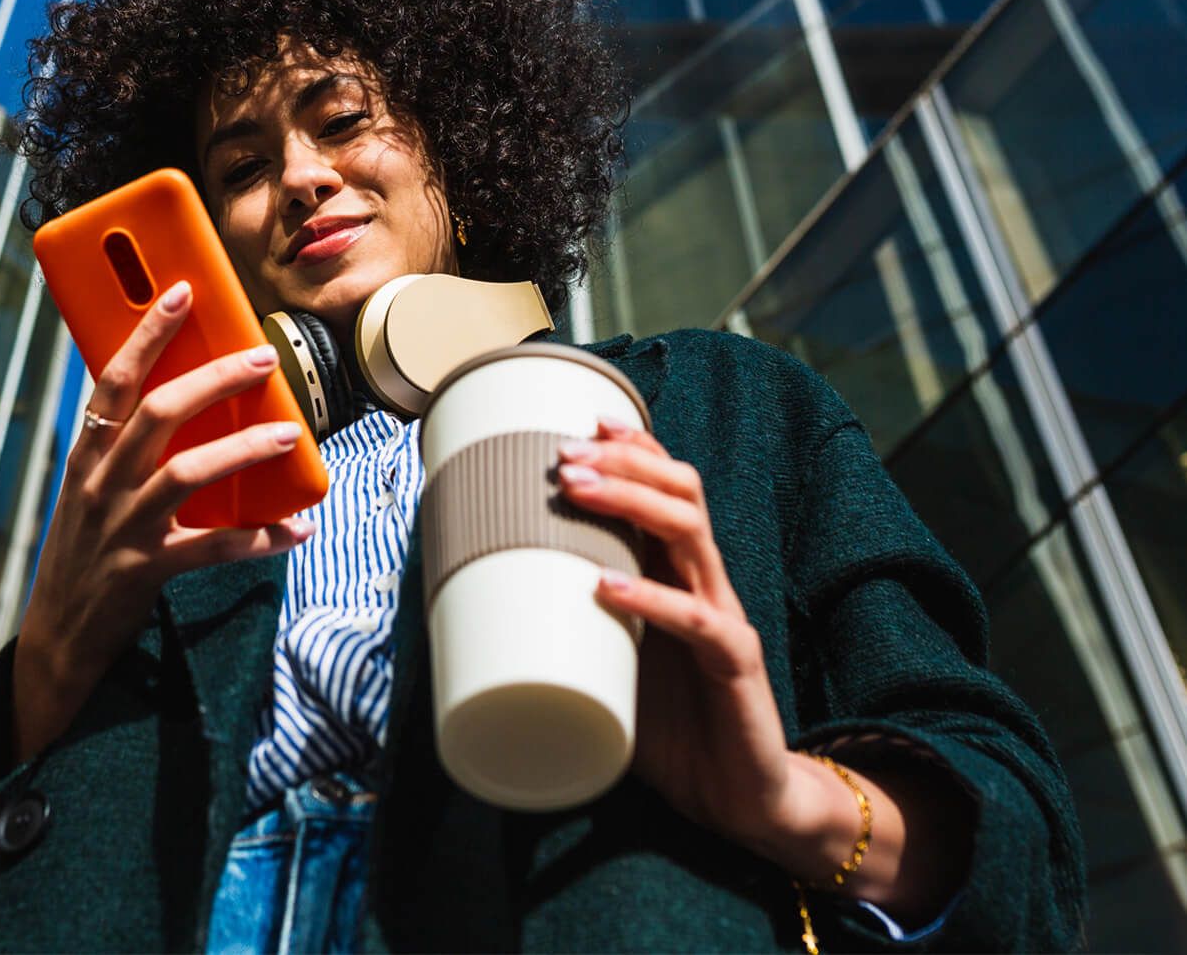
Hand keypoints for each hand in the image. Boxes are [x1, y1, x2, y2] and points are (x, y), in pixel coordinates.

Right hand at [13, 281, 314, 759]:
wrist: (57, 637)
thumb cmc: (84, 550)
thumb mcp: (88, 489)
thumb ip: (124, 447)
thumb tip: (181, 393)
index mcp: (87, 454)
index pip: (114, 379)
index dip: (148, 333)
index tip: (183, 292)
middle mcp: (101, 483)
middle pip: (158, 413)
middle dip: (215, 379)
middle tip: (263, 358)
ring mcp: (123, 527)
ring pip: (188, 472)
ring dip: (245, 448)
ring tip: (291, 432)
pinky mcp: (147, 569)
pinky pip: (214, 548)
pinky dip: (261, 538)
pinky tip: (298, 528)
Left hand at [556, 419, 793, 842]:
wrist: (741, 797)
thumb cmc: (672, 724)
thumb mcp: (610, 662)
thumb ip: (568, 629)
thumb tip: (477, 611)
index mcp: (679, 573)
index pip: (667, 487)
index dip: (633, 447)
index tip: (583, 421)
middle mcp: (705, 581)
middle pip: (680, 492)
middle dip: (623, 462)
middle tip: (564, 455)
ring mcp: (725, 617)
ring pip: (690, 532)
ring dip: (632, 503)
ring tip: (579, 491)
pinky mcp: (736, 663)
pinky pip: (697, 620)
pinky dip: (650, 598)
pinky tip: (607, 587)